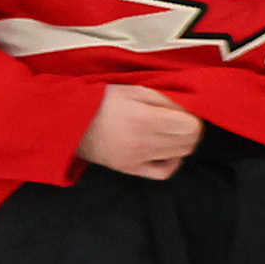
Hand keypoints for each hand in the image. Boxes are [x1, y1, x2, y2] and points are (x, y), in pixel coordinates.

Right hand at [74, 84, 203, 179]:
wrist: (71, 123)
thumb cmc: (101, 102)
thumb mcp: (134, 90)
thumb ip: (164, 99)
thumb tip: (188, 109)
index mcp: (144, 118)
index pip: (190, 127)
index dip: (193, 118)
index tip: (187, 112)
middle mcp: (143, 142)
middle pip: (189, 142)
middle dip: (192, 130)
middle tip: (182, 121)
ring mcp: (137, 158)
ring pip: (180, 155)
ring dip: (183, 143)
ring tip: (173, 132)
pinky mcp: (131, 169)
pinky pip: (164, 173)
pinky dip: (173, 163)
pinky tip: (168, 152)